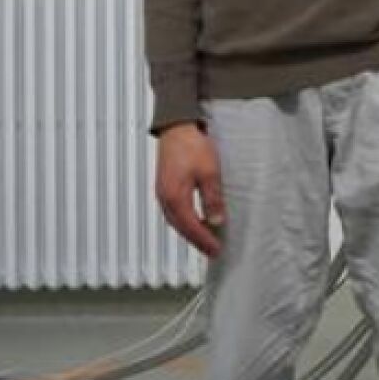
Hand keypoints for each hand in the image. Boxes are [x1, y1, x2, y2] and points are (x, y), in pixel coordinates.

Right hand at [154, 122, 224, 257]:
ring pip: (175, 221)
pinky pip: (174, 211)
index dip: (204, 240)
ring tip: (205, 240)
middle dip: (196, 241)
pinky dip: (184, 221)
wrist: (176, 128)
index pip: (191, 227)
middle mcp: (165, 198)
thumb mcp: (210, 173)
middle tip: (211, 251)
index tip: (216, 250)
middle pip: (180, 227)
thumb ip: (212, 199)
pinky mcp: (165, 187)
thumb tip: (216, 222)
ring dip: (189, 232)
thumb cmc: (192, 147)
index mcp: (175, 197)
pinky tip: (193, 221)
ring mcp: (162, 193)